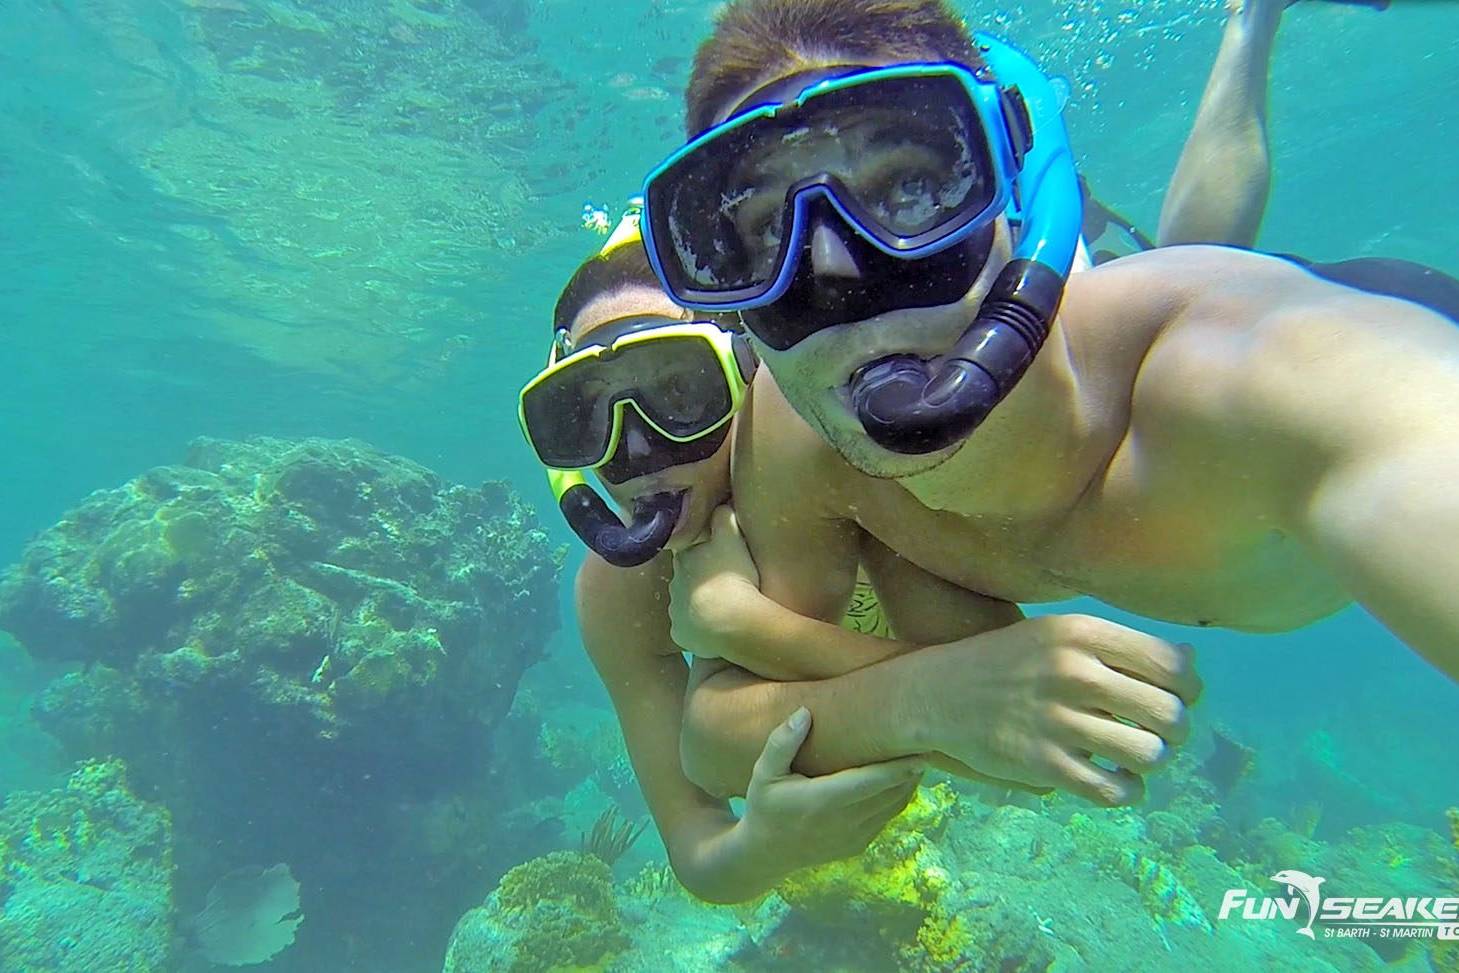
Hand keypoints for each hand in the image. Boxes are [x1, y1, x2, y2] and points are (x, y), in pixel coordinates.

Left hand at [669, 506, 762, 658]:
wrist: (730, 621)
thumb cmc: (733, 575)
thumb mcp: (732, 538)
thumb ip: (724, 518)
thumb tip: (720, 505)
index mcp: (684, 558)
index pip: (689, 550)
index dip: (702, 552)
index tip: (717, 556)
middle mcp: (674, 583)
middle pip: (686, 578)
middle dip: (699, 579)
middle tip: (724, 584)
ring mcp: (675, 610)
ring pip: (686, 604)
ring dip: (700, 605)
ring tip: (724, 609)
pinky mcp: (680, 634)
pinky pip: (690, 630)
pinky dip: (701, 629)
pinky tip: (718, 629)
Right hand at [734, 707, 923, 872]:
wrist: (766, 854)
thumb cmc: (765, 805)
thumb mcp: (764, 773)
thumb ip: (782, 742)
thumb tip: (805, 712)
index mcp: (821, 801)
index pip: (870, 783)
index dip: (899, 768)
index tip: (921, 750)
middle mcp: (843, 822)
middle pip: (890, 793)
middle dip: (911, 770)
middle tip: (927, 741)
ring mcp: (854, 837)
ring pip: (894, 807)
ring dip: (908, 783)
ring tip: (918, 755)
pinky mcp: (859, 845)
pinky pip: (887, 818)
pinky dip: (898, 798)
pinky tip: (901, 778)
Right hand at [915, 614, 1201, 806]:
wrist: (935, 692)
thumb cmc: (1006, 661)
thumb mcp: (1057, 633)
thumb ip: (1117, 645)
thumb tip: (1191, 662)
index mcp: (1081, 634)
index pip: (1173, 665)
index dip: (1189, 688)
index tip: (1177, 698)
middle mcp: (1073, 673)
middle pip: (1169, 713)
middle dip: (1175, 730)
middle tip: (1157, 731)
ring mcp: (1057, 721)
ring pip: (1149, 755)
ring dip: (1152, 761)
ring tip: (1137, 756)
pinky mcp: (1043, 764)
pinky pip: (1114, 790)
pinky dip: (1128, 791)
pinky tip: (1117, 780)